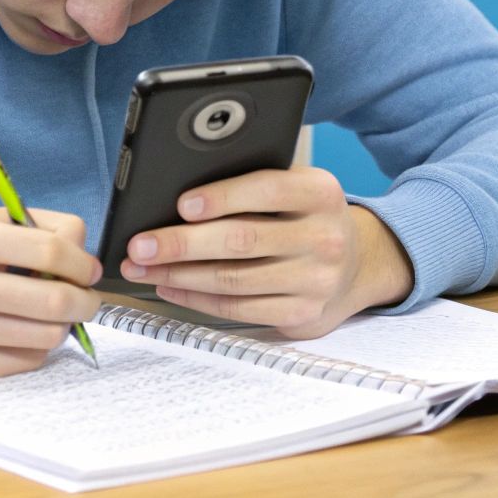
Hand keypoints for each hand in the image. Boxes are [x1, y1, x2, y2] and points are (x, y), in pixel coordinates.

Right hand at [0, 207, 102, 378]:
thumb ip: (29, 227)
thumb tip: (82, 252)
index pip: (51, 249)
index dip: (82, 262)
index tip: (88, 270)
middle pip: (54, 299)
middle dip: (85, 301)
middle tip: (86, 300)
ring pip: (45, 335)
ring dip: (63, 327)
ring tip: (54, 316)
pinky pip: (23, 361)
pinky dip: (36, 348)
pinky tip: (25, 334)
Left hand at [119, 167, 412, 338]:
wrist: (358, 264)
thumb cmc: (306, 217)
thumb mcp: (297, 188)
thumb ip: (255, 183)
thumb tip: (179, 194)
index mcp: (321, 193)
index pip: (269, 189)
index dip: (223, 197)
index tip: (181, 204)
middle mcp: (324, 237)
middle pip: (242, 240)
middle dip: (182, 244)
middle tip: (140, 246)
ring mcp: (316, 281)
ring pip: (234, 280)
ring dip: (179, 276)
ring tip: (143, 268)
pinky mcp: (302, 314)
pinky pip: (238, 309)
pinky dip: (197, 299)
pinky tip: (170, 288)